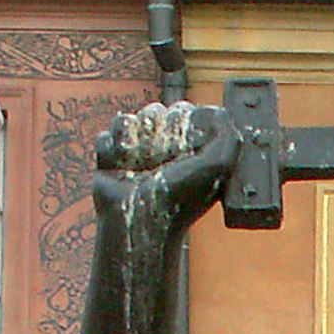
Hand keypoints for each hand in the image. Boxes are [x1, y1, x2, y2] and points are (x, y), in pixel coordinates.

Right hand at [94, 99, 233, 230]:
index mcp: (187, 152)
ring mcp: (135, 155)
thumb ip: (228, 137)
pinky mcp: (110, 160)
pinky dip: (111, 149)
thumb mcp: (217, 166)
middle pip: (154, 111)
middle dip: (157, 127)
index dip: (181, 119)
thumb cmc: (180, 199)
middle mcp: (162, 152)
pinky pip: (105, 136)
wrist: (139, 222)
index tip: (183, 137)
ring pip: (128, 120)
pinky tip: (120, 165)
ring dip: (133, 138)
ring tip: (138, 161)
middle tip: (161, 154)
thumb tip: (218, 112)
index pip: (181, 112)